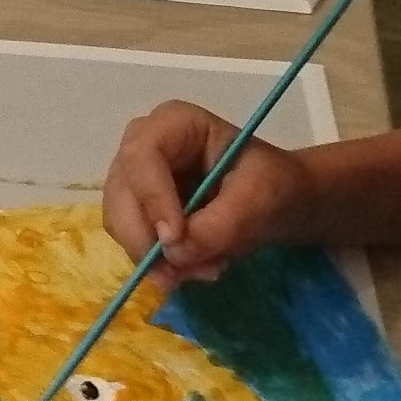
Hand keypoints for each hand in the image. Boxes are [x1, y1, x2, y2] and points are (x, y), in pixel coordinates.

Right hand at [102, 98, 311, 289]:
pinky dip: (160, 263)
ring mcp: (135, 179)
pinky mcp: (137, 210)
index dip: (153, 198)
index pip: (142, 157)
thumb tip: (174, 254)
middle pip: (121, 194)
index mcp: (175, 124)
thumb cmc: (275, 185)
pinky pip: (132, 241)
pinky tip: (197, 267)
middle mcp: (143, 146)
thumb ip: (220, 225)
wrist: (279, 201)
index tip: (175, 240)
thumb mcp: (260, 199)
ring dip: (157, 257)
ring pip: (120, 223)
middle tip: (181, 276)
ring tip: (206, 270)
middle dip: (148, 240)